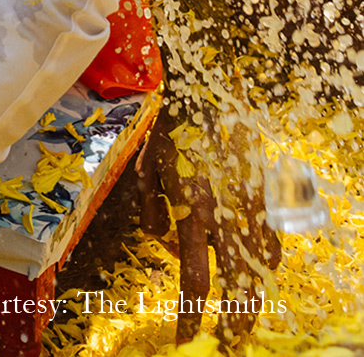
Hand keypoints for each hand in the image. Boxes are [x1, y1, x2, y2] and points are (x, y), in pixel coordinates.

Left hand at [137, 108, 280, 342]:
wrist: (211, 89)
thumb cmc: (174, 128)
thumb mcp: (148, 168)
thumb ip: (151, 210)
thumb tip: (163, 243)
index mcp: (192, 209)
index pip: (196, 281)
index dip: (193, 317)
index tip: (188, 339)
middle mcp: (226, 213)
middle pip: (239, 285)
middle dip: (236, 323)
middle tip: (230, 346)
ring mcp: (251, 204)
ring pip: (262, 266)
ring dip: (255, 296)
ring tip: (246, 318)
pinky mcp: (265, 193)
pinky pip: (270, 238)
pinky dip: (265, 262)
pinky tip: (258, 272)